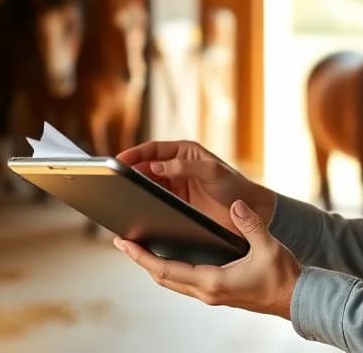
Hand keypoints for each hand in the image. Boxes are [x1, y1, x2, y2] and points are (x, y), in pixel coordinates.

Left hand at [114, 199, 301, 318]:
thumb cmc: (283, 276)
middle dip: (141, 260)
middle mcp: (207, 291)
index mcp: (213, 280)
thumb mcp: (268, 246)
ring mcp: (211, 294)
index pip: (167, 269)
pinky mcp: (217, 292)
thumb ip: (250, 224)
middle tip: (123, 242)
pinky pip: (184, 282)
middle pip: (163, 277)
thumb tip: (236, 205)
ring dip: (153, 266)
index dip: (142, 257)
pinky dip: (170, 269)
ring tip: (139, 248)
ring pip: (172, 281)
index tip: (124, 244)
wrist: (297, 299)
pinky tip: (167, 257)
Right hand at [116, 140, 275, 235]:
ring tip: (120, 194)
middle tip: (113, 180)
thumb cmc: (235, 187)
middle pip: (146, 166)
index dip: (134, 153)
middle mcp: (177, 166)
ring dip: (134, 188)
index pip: (153, 149)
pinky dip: (144, 203)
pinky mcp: (176, 204)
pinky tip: (135, 209)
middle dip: (130, 171)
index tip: (119, 161)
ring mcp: (175, 186)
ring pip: (147, 184)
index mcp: (185, 152)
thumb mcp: (212, 172)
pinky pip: (154, 201)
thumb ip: (185, 166)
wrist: (248, 214)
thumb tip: (156, 165)